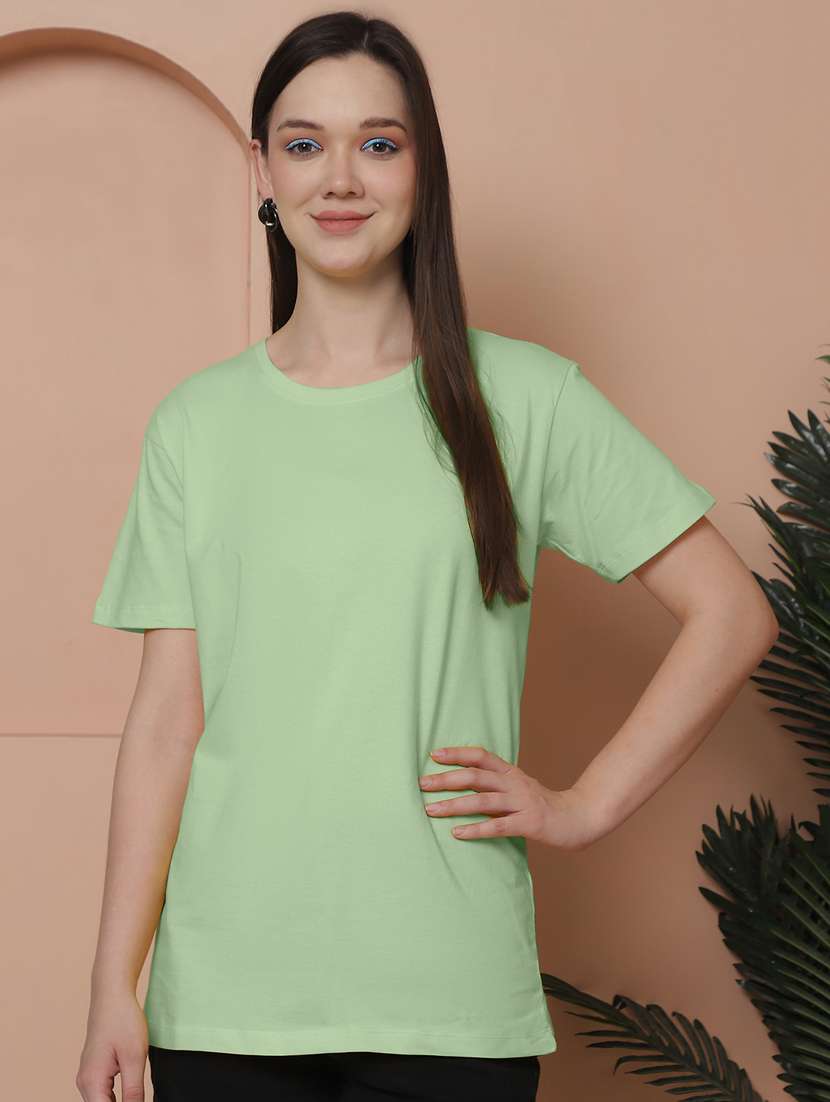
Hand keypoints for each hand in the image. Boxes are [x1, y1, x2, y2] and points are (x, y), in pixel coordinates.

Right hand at [75, 989, 147, 1100]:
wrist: (112, 995)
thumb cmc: (123, 1020)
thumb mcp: (135, 1057)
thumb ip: (134, 1091)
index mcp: (92, 1083)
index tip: (139, 1101)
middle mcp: (85, 1083)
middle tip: (139, 1096)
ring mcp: (88, 1077)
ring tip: (137, 1095)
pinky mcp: (94, 1071)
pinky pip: (103, 1094)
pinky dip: (115, 1098)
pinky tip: (131, 1095)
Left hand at [419, 745, 602, 848]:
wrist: (579, 818)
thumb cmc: (542, 805)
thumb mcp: (518, 787)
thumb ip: (494, 784)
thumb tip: (460, 782)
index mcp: (511, 772)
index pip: (480, 756)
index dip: (457, 753)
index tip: (433, 755)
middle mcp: (514, 783)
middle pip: (475, 776)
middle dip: (446, 780)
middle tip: (422, 784)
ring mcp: (522, 803)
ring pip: (482, 801)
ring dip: (454, 806)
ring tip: (431, 810)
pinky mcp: (528, 824)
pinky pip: (497, 826)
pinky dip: (475, 830)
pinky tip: (457, 834)